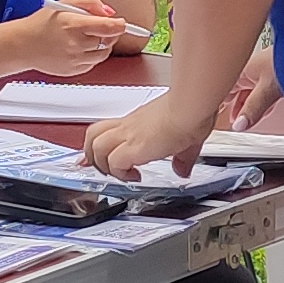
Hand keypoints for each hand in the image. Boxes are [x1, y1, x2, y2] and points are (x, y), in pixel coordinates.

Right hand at [14, 0, 128, 76]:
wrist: (23, 45)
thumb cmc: (42, 23)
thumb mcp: (65, 4)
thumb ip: (90, 2)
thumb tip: (109, 12)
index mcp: (74, 24)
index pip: (109, 27)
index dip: (120, 24)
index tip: (122, 23)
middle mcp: (76, 44)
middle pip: (109, 41)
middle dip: (110, 33)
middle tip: (103, 28)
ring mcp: (75, 59)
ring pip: (103, 54)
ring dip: (103, 45)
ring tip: (89, 37)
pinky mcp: (74, 70)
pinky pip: (93, 63)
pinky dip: (92, 55)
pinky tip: (80, 48)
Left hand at [82, 84, 217, 180]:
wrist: (192, 107)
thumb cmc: (191, 111)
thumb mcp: (186, 138)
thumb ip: (182, 157)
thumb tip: (183, 169)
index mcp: (137, 121)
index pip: (105, 129)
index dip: (96, 146)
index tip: (94, 159)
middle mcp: (129, 126)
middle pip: (91, 136)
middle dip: (92, 156)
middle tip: (105, 169)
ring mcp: (129, 135)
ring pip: (96, 148)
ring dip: (104, 166)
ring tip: (121, 174)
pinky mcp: (135, 147)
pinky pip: (114, 163)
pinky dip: (121, 173)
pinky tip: (135, 175)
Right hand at [221, 48, 283, 130]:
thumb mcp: (268, 90)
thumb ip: (253, 108)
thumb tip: (239, 124)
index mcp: (243, 67)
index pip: (222, 86)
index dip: (214, 99)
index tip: (207, 111)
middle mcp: (251, 67)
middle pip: (234, 88)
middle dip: (230, 103)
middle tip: (223, 117)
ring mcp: (263, 69)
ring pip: (248, 88)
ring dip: (244, 102)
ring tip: (241, 117)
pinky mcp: (276, 73)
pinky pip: (260, 88)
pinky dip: (257, 99)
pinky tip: (261, 108)